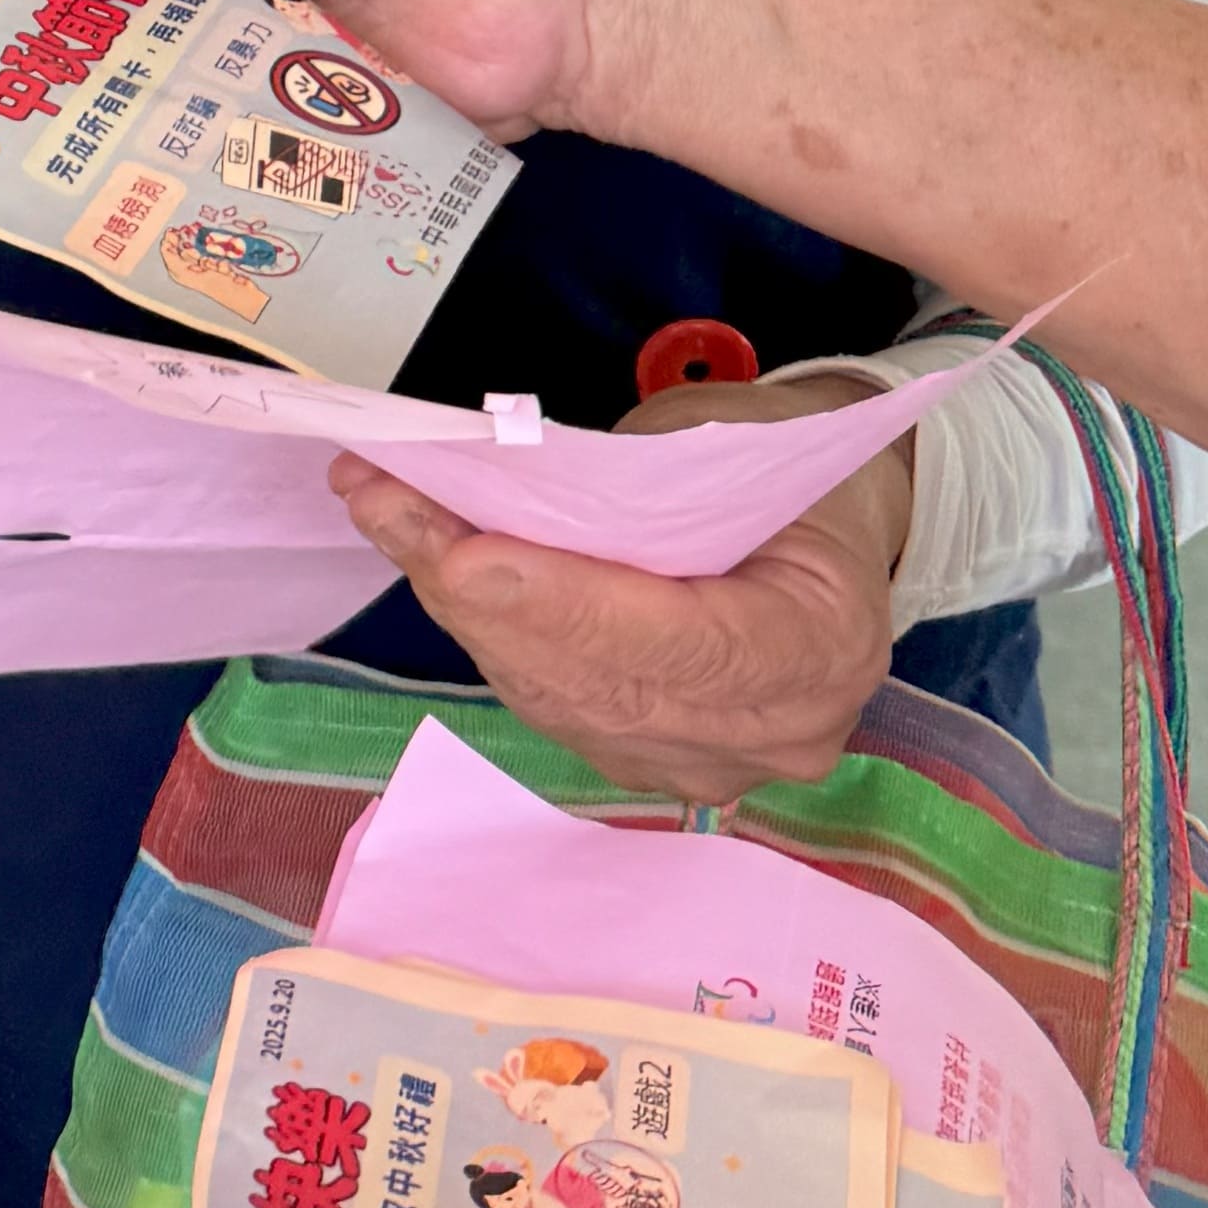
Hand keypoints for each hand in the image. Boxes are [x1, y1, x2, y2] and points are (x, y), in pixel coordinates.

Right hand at [0, 0, 626, 140]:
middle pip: (49, 1)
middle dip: (36, 51)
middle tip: (61, 100)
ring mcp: (228, 36)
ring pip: (116, 92)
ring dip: (104, 126)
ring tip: (123, 158)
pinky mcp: (282, 121)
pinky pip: (201, 159)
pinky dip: (180, 179)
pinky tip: (188, 195)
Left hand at [332, 371, 909, 798]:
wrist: (825, 528)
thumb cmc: (782, 466)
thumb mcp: (730, 446)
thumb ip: (632, 487)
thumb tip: (495, 481)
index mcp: (823, 648)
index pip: (683, 645)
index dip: (567, 608)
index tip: (465, 557)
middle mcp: (774, 732)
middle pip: (600, 681)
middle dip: (477, 593)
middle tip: (382, 501)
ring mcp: (710, 761)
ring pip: (559, 697)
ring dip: (462, 608)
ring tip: (385, 512)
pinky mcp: (652, 759)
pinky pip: (552, 702)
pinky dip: (488, 632)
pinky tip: (428, 562)